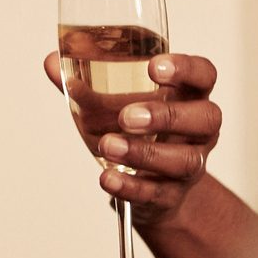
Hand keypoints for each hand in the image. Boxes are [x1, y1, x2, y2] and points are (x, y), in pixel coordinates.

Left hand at [45, 49, 221, 224]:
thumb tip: (51, 61)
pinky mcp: (171, 195)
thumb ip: (84, 83)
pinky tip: (107, 178)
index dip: (185, 69)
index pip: (204, 75)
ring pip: (184, 160)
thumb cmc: (133, 133)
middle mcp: (198, 130)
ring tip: (108, 146)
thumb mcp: (109, 104)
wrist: (149, 187)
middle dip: (167, 115)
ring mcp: (189, 165)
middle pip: (206, 118)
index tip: (154, 67)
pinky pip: (158, 193)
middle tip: (126, 116)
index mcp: (189, 96)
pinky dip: (131, 187)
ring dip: (144, 152)